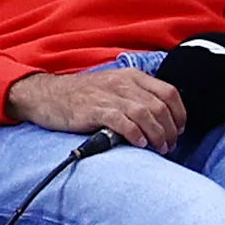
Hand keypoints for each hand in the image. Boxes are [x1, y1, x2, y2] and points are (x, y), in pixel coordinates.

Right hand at [5, 66, 184, 152]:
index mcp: (132, 76)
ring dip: (157, 135)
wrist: (45, 94)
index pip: (169, 92)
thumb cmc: (82, 95)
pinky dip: (135, 134)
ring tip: (159, 148)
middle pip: (160, 107)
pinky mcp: (94, 110)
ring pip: (146, 114)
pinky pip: (123, 122)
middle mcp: (124, 83)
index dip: (179, 113)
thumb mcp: (113, 86)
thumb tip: (161, 117)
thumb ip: (136, 95)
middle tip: (170, 145)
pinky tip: (139, 144)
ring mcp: (109, 96)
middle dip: (170, 129)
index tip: (179, 129)